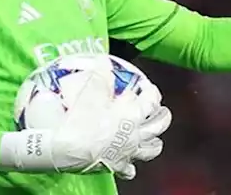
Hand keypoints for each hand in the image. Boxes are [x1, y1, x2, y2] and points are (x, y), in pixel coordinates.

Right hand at [0, 69, 171, 179]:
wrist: (67, 147)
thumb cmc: (81, 117)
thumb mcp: (90, 90)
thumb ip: (100, 74)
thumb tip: (103, 60)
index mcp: (133, 114)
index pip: (151, 100)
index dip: (152, 92)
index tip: (149, 87)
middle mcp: (136, 134)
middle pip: (158, 126)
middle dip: (163, 117)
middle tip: (161, 111)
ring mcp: (128, 152)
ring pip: (151, 149)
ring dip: (154, 142)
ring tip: (154, 138)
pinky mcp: (117, 165)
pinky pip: (129, 169)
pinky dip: (130, 165)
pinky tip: (129, 163)